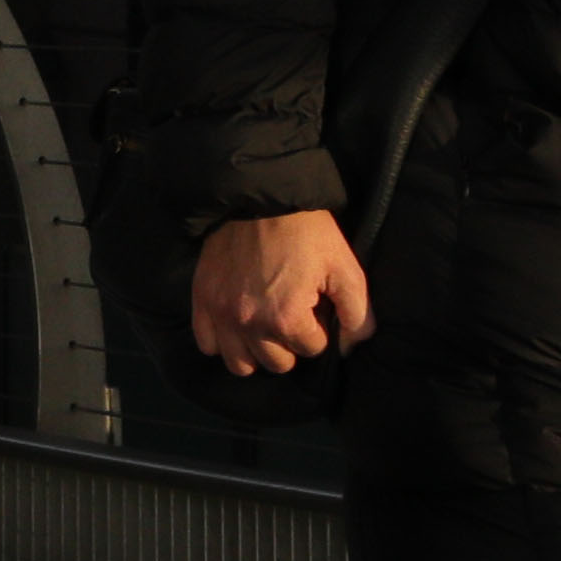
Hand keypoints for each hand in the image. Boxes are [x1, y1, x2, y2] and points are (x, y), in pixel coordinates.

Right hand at [185, 209, 370, 380]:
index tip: (316, 305)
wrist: (261, 196)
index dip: (319, 328)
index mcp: (286, 318)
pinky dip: (223, 340)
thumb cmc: (307, 231)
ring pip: (240, 365)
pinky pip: (208, 344)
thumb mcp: (344, 267)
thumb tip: (353, 346)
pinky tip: (237, 323)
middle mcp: (249, 324)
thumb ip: (357, 313)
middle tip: (292, 315)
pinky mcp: (202, 299)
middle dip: (290, 344)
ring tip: (264, 327)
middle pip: (277, 364)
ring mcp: (222, 314)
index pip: (312, 350)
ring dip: (256, 351)